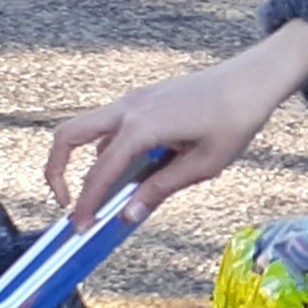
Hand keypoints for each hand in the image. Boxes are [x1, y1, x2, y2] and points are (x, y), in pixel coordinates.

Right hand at [44, 22, 307, 229]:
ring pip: (88, 129)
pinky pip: (112, 126)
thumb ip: (159, 189)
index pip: (100, 172)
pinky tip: (137, 171)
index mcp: (141, 127)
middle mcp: (129, 109)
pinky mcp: (143, 99)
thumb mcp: (200, 165)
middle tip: (67, 203)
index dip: (86, 204)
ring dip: (89, 161)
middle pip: (68, 135)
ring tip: (115, 194)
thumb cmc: (233, 120)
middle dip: (56, 169)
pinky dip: (110, 150)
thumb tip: (127, 215)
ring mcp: (134, 100)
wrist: (251, 80)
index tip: (80, 228)